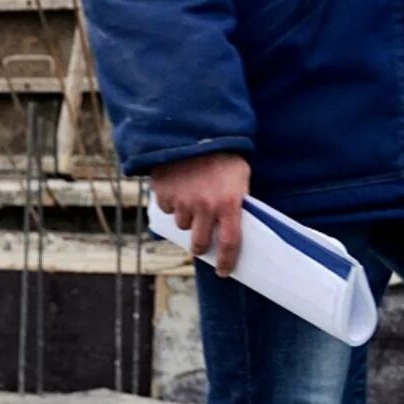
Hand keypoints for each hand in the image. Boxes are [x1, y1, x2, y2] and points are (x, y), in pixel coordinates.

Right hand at [151, 152, 249, 276]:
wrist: (194, 132)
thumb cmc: (223, 154)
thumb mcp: (239, 176)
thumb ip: (236, 201)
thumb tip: (233, 224)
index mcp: (229, 203)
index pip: (229, 242)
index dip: (227, 261)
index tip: (224, 271)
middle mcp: (205, 207)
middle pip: (198, 244)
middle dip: (199, 246)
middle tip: (201, 243)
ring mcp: (182, 202)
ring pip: (182, 226)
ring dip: (186, 219)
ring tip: (191, 199)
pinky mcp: (164, 195)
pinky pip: (168, 209)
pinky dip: (172, 203)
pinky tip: (179, 188)